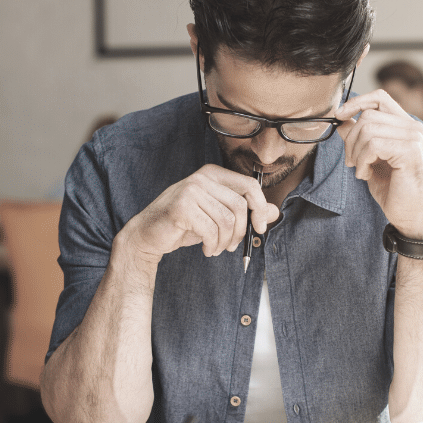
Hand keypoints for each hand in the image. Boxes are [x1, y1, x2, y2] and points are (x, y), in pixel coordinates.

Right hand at [120, 164, 278, 264]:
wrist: (148, 234)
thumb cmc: (184, 224)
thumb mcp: (218, 216)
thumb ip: (245, 211)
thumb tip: (275, 212)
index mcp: (213, 174)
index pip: (249, 185)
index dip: (260, 208)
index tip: (260, 228)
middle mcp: (202, 178)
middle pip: (240, 206)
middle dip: (240, 232)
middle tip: (231, 246)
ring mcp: (191, 190)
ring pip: (227, 221)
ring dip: (225, 242)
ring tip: (216, 249)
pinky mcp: (182, 207)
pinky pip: (211, 231)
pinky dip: (213, 245)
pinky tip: (206, 249)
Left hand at [336, 90, 422, 239]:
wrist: (410, 215)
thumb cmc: (392, 189)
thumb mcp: (370, 159)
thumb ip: (359, 138)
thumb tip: (342, 120)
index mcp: (405, 126)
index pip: (380, 98)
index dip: (356, 102)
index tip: (339, 115)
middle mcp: (413, 127)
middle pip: (368, 115)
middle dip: (351, 139)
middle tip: (351, 161)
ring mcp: (413, 138)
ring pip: (368, 129)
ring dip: (356, 153)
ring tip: (360, 169)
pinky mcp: (410, 151)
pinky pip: (373, 145)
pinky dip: (362, 161)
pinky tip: (365, 175)